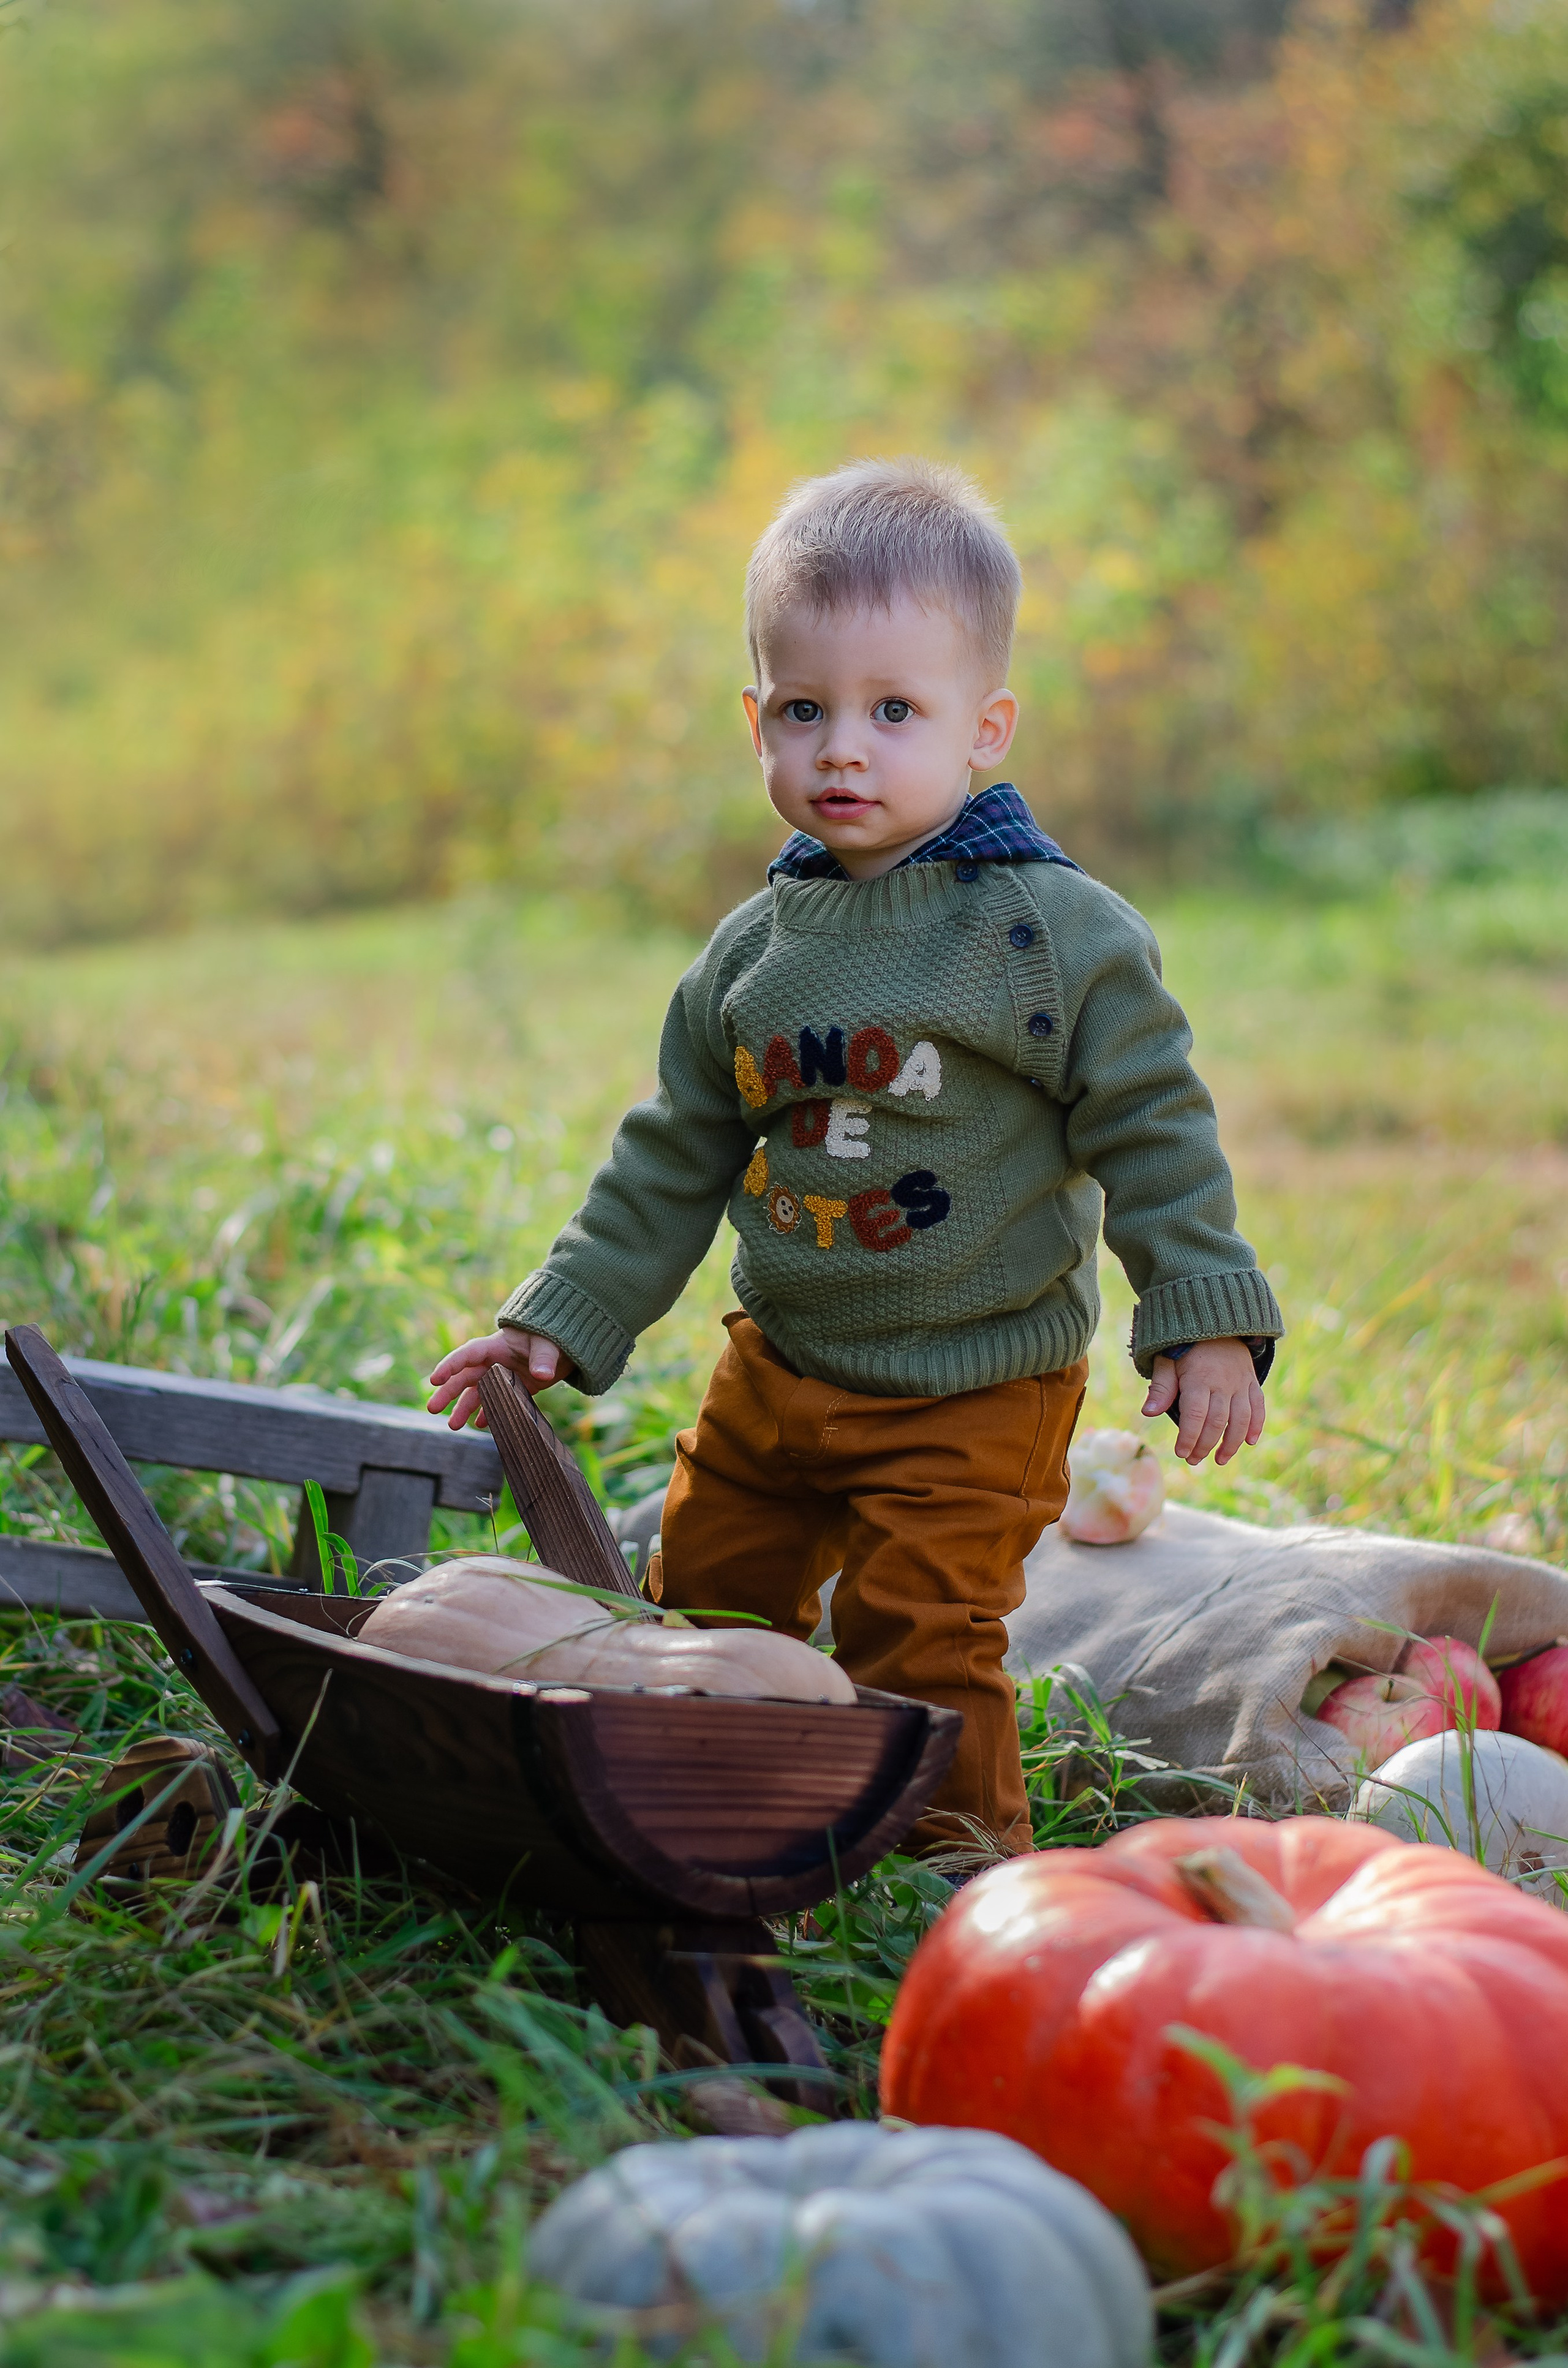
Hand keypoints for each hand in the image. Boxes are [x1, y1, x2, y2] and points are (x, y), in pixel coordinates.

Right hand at [427, 1329, 568, 1430]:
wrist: (565, 1346)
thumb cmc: (552, 1337)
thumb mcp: (548, 1344)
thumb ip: (543, 1358)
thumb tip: (542, 1374)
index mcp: (496, 1346)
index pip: (467, 1354)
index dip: (450, 1366)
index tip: (434, 1379)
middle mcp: (493, 1362)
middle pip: (465, 1377)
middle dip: (448, 1393)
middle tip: (432, 1409)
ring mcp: (501, 1376)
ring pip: (477, 1393)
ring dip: (463, 1408)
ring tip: (454, 1426)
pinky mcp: (512, 1388)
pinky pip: (495, 1402)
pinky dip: (488, 1413)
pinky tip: (480, 1425)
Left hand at [1141, 1338, 1264, 1466]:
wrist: (1215, 1323)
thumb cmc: (1185, 1345)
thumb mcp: (1167, 1360)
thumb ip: (1161, 1387)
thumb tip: (1148, 1413)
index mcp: (1199, 1378)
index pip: (1195, 1415)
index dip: (1189, 1437)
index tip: (1181, 1453)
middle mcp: (1223, 1383)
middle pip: (1217, 1421)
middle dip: (1205, 1445)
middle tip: (1193, 1460)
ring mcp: (1240, 1383)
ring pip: (1241, 1419)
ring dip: (1232, 1443)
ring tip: (1219, 1459)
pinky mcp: (1252, 1382)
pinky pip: (1258, 1406)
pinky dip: (1257, 1425)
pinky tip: (1250, 1442)